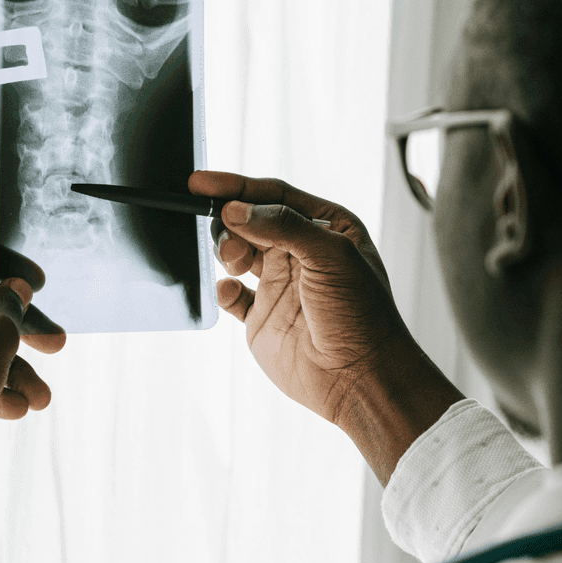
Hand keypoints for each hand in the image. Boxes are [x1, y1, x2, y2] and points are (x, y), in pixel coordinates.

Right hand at [190, 171, 415, 421]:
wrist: (359, 379)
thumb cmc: (361, 315)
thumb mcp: (331, 255)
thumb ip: (282, 225)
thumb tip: (235, 209)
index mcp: (326, 228)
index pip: (275, 196)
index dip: (237, 187)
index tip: (199, 183)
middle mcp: (302, 253)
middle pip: (250, 220)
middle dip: (230, 220)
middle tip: (227, 233)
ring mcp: (281, 285)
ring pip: (236, 252)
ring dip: (227, 250)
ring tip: (233, 262)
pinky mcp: (262, 317)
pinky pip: (231, 295)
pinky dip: (223, 289)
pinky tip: (229, 291)